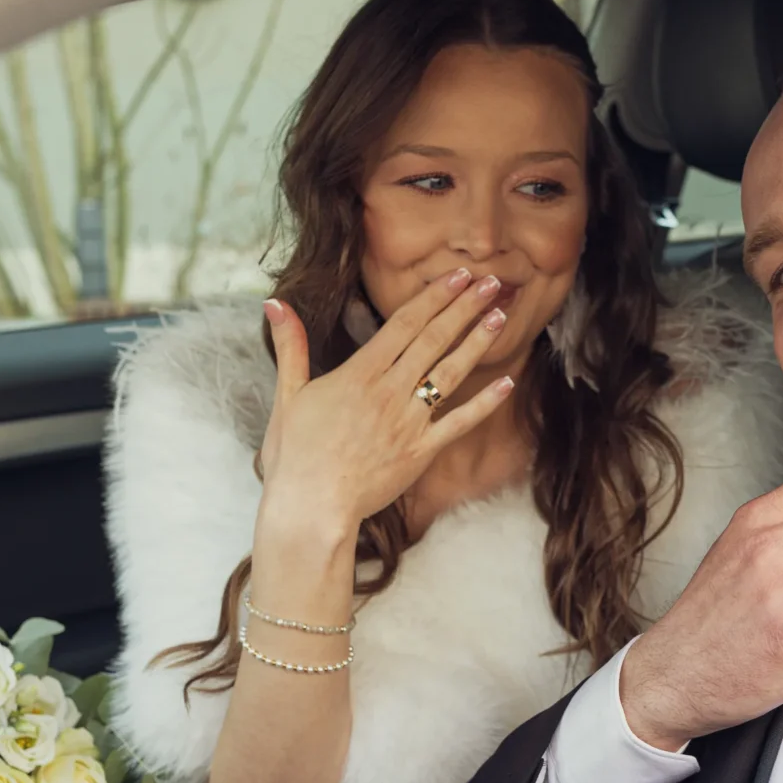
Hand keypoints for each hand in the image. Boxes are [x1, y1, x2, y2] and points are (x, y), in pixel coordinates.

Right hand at [257, 269, 515, 533]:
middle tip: (492, 281)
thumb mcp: (287, 394)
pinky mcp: (422, 451)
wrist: (312, 507)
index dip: (434, 296)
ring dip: (477, 342)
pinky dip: (485, 403)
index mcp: (359, 373)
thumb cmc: (295, 455)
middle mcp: (389, 391)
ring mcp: (409, 421)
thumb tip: (275, 304)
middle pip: (434, 340)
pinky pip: (459, 422)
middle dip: (464, 307)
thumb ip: (290, 346)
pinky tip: (507, 382)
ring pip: (450, 373)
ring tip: (501, 316)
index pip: (404, 324)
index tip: (457, 275)